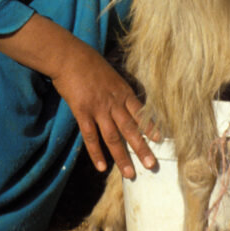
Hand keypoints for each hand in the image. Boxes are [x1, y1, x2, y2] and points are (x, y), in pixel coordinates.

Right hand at [50, 37, 157, 178]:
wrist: (68, 56)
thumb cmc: (88, 61)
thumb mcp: (110, 73)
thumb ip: (117, 89)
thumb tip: (124, 101)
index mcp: (122, 91)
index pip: (140, 113)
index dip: (150, 127)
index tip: (161, 141)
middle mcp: (113, 102)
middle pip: (130, 129)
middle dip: (142, 148)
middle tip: (151, 165)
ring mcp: (98, 108)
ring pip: (113, 137)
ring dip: (122, 157)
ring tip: (130, 174)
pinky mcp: (82, 112)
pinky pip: (90, 137)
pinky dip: (96, 153)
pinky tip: (101, 167)